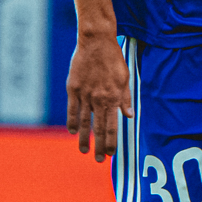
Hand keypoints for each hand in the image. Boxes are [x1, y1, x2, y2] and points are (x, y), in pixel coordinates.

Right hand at [66, 34, 131, 162]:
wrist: (96, 41)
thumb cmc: (113, 58)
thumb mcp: (125, 77)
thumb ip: (126, 98)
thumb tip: (128, 116)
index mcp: (113, 98)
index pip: (112, 126)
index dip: (111, 142)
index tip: (111, 154)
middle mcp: (99, 99)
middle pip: (98, 128)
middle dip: (99, 146)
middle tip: (99, 160)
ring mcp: (85, 94)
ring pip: (84, 122)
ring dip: (84, 138)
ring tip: (83, 150)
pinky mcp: (73, 88)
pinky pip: (72, 109)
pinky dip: (72, 121)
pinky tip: (73, 131)